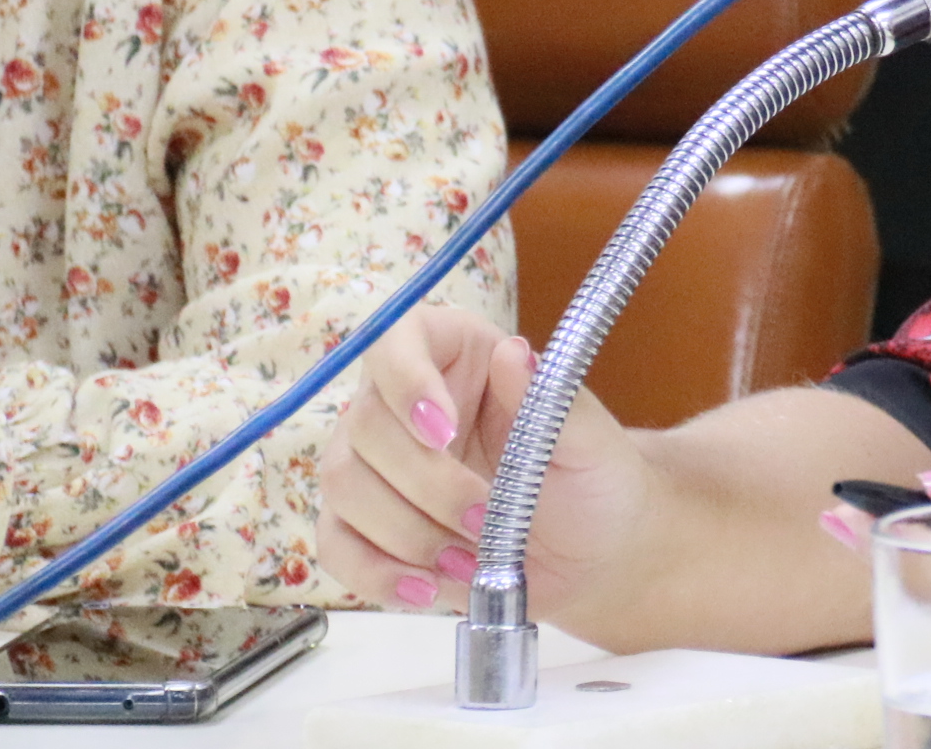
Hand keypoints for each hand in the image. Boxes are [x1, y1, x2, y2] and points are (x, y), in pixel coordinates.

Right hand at [316, 306, 650, 624]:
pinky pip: (335, 544)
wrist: (593, 557)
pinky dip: (374, 573)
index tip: (444, 432)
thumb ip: (549, 401)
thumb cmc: (595, 483)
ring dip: (404, 531)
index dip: (407, 383)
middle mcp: (404, 404)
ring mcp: (377, 466)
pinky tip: (425, 590)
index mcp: (460, 356)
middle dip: (424, 483)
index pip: (398, 341)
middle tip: (484, 518)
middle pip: (365, 425)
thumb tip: (512, 352)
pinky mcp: (366, 526)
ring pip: (344, 485)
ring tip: (470, 561)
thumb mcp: (590, 443)